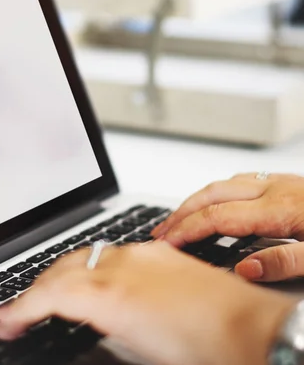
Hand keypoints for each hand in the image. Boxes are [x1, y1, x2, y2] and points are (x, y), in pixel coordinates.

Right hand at [0, 243, 293, 364]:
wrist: (254, 328)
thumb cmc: (206, 350)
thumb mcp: (137, 349)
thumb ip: (98, 327)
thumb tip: (77, 322)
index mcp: (111, 295)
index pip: (47, 295)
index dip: (19, 310)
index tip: (6, 322)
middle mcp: (120, 265)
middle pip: (58, 270)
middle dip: (31, 291)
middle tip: (17, 312)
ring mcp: (140, 252)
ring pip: (81, 255)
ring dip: (56, 276)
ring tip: (45, 296)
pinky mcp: (157, 249)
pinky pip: (108, 252)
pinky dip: (86, 266)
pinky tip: (87, 279)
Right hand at [152, 173, 303, 281]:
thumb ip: (285, 263)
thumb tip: (245, 269)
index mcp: (280, 208)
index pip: (216, 216)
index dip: (186, 229)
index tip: (167, 243)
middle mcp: (276, 190)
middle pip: (211, 194)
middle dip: (180, 213)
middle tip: (161, 231)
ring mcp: (282, 183)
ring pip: (224, 185)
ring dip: (196, 200)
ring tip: (180, 218)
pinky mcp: (290, 184)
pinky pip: (242, 182)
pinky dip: (219, 193)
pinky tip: (218, 203)